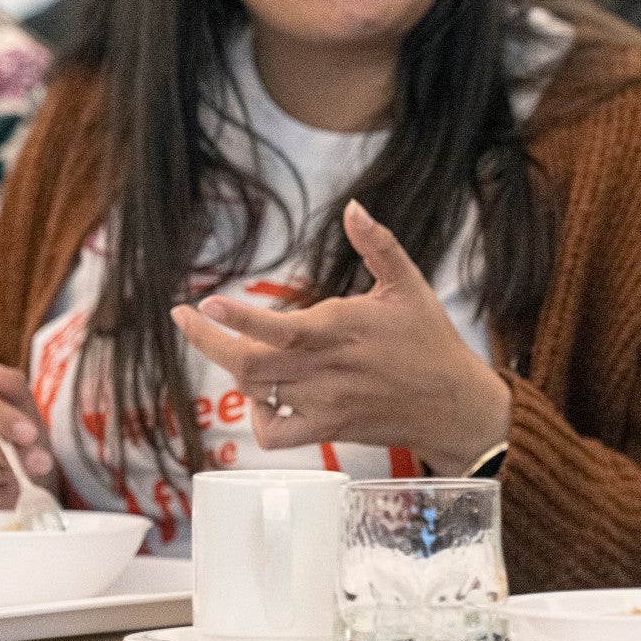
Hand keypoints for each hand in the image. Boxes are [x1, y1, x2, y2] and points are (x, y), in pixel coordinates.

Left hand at [171, 200, 511, 471]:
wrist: (453, 405)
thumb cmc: (430, 340)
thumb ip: (378, 244)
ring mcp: (323, 404)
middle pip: (248, 365)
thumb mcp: (409, 284)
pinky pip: (274, 434)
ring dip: (233, 370)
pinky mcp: (326, 430)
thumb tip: (353, 207)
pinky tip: (264, 396)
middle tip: (186, 318)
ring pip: (255, 394)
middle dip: (208, 341)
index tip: (204, 303)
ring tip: (229, 345)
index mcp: (342, 328)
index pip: (277, 328)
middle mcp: (326, 368)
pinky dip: (258, 417)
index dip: (236, 318)